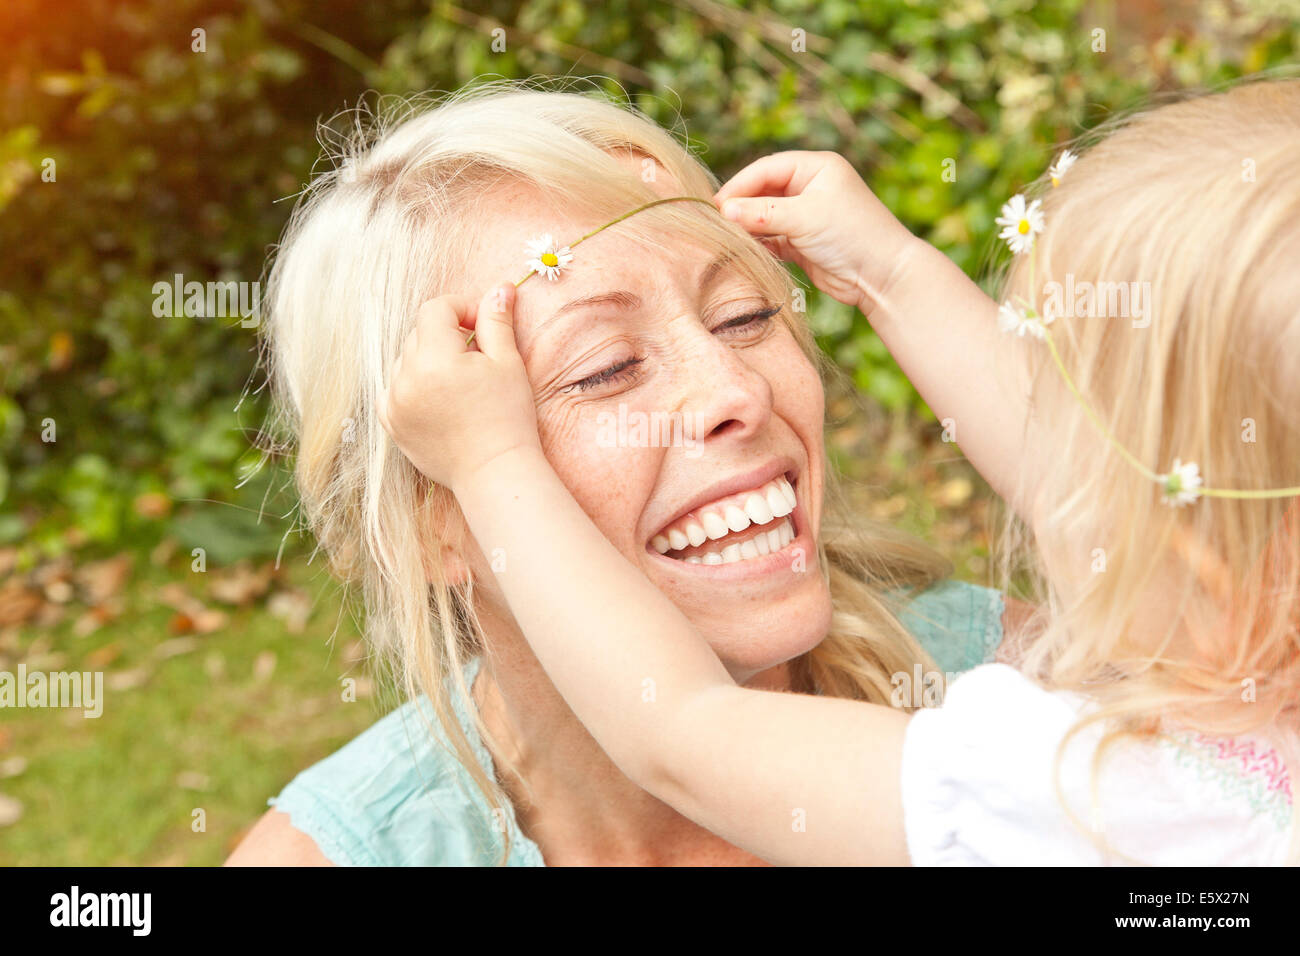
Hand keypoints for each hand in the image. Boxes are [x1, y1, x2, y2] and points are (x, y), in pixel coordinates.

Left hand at [378, 282, 540, 491]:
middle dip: (446, 335)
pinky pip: (394, 388)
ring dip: (428, 359)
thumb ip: (496, 321)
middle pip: (419, 332)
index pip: (435, 309)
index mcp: (435, 358)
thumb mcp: (507, 363)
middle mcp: (406, 377)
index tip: (482, 324)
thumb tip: (500, 287)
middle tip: (476, 357)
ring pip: (405, 359)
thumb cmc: (508, 418)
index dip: (461, 308)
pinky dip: (412, 385)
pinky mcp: (391, 423)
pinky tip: (438, 397)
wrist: (494, 471)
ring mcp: (394, 402)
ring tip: (459, 382)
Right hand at [714, 151, 919, 314]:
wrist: (881, 275)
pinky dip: (759, 243)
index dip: (740, 185)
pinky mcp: (802, 241)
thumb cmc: (851, 234)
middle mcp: (810, 187)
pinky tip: (744, 250)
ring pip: (766, 216)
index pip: (767, 168)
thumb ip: (763, 213)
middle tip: (717, 223)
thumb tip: (723, 210)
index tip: (717, 204)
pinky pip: (772, 237)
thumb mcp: (805, 217)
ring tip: (727, 237)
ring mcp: (806, 215)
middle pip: (764, 191)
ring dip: (748, 226)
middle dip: (742, 206)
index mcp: (816, 167)